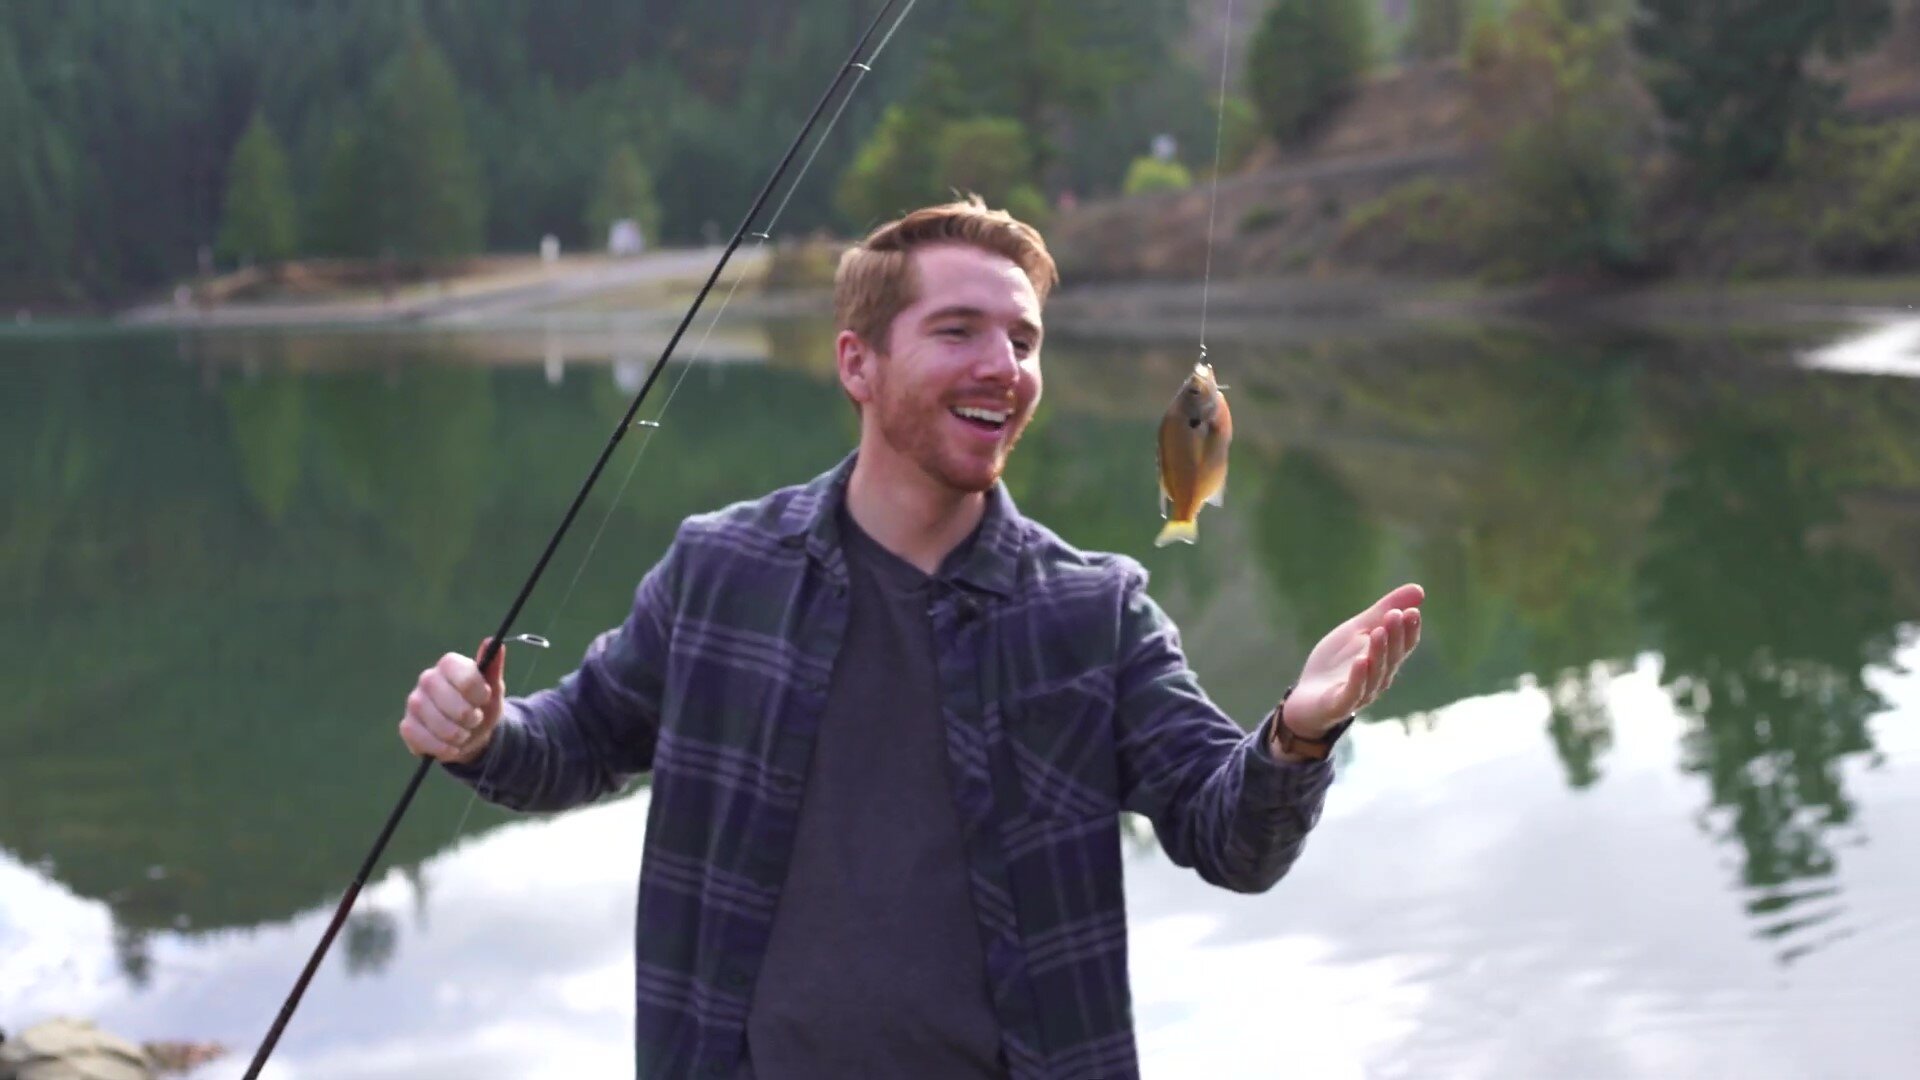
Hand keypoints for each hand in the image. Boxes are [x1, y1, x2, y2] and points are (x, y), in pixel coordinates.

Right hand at [399, 638, 506, 763]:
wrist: (471, 734)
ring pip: (436, 722)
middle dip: (468, 716)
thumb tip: (492, 642)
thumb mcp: (494, 689)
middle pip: (449, 700)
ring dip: (457, 735)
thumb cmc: (482, 707)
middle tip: (474, 719)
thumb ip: (493, 667)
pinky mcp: (407, 726)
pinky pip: (422, 739)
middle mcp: (427, 679)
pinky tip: (452, 747)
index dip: (479, 693)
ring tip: (464, 734)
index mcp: (449, 665)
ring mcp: (414, 702)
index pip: (464, 677)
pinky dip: (442, 748)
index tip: (484, 699)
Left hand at [1281, 584, 1423, 736]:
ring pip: (1375, 674)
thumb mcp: (1358, 630)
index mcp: (1385, 661)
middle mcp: (1378, 679)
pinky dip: (1358, 678)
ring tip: (1379, 632)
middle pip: (1391, 658)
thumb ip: (1384, 611)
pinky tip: (1361, 661)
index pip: (1403, 646)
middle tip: (1396, 615)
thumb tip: (1419, 589)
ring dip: (1379, 653)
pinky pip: (1352, 692)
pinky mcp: (1338, 705)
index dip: (1409, 630)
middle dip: (1395, 636)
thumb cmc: (1336, 663)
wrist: (1306, 697)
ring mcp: (1360, 693)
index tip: (1413, 611)